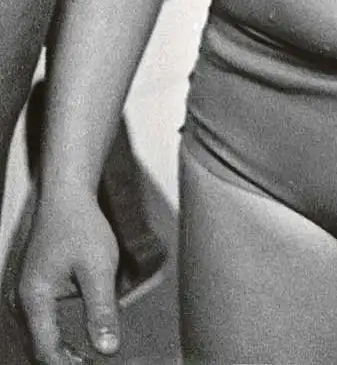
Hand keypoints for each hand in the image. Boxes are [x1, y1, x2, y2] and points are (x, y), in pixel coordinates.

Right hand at [18, 195, 120, 364]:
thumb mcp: (99, 268)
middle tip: (91, 363)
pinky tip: (76, 336)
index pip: (46, 350)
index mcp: (34, 298)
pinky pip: (38, 322)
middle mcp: (21, 299)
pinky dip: (55, 334)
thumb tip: (108, 349)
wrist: (66, 195)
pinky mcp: (30, 288)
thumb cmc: (81, 225)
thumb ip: (102, 310)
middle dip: (63, 360)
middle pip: (38, 346)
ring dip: (59, 349)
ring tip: (85, 357)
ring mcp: (23, 293)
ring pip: (37, 336)